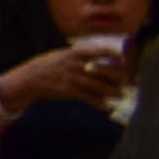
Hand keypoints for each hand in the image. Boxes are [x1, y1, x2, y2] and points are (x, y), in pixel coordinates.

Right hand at [0, 43, 130, 111]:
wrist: (30, 78)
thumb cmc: (51, 66)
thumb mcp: (63, 55)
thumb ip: (81, 57)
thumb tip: (101, 61)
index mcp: (76, 53)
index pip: (100, 51)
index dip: (115, 55)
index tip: (125, 60)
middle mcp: (76, 65)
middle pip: (104, 70)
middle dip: (119, 76)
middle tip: (129, 81)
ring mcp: (73, 78)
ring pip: (99, 85)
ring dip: (113, 91)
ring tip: (121, 95)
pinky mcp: (69, 91)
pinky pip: (88, 98)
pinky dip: (99, 103)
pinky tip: (106, 107)